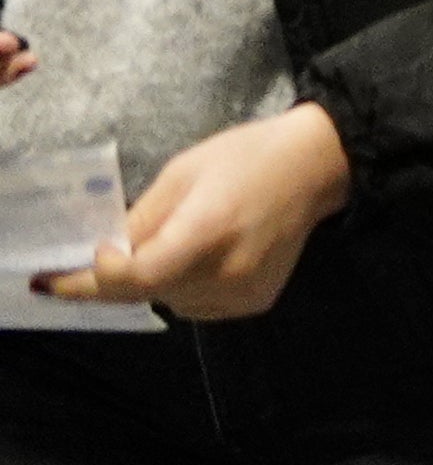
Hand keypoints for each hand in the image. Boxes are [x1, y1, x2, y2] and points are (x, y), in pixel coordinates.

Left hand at [49, 100, 350, 319]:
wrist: (316, 167)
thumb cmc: (245, 157)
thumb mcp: (182, 172)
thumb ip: (141, 218)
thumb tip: (104, 253)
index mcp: (208, 228)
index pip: (137, 276)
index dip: (98, 276)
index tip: (84, 260)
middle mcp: (227, 270)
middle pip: (146, 292)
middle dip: (118, 276)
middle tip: (110, 252)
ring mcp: (243, 292)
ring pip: (167, 302)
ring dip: (153, 281)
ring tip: (173, 244)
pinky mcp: (254, 302)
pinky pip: (194, 306)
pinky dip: (182, 288)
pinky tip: (200, 258)